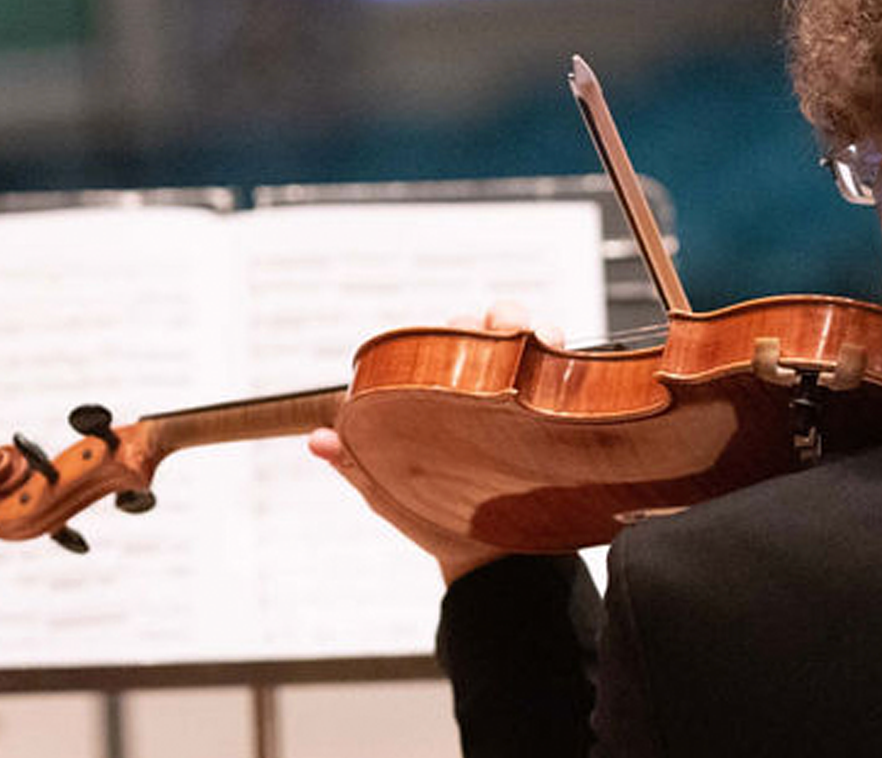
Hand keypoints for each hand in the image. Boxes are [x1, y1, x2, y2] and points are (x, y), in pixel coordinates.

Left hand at [308, 301, 563, 582]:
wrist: (489, 564)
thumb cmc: (434, 519)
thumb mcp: (390, 489)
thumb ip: (356, 461)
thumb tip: (317, 439)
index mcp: (443, 391)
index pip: (450, 338)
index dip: (456, 325)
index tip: (459, 326)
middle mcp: (486, 389)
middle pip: (495, 330)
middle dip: (502, 316)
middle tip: (504, 326)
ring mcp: (523, 403)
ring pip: (534, 345)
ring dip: (536, 330)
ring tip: (537, 337)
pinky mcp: (556, 421)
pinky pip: (565, 379)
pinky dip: (563, 361)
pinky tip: (560, 362)